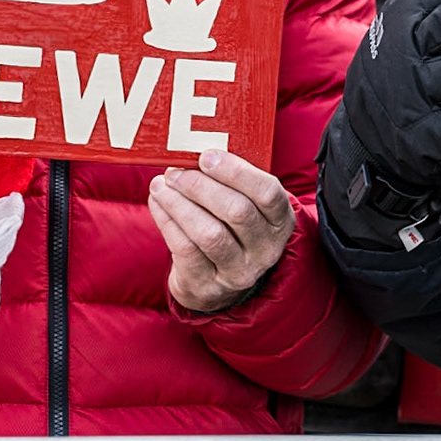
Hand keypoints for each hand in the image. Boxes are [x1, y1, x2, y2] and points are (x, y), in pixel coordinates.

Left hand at [146, 150, 294, 312]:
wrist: (219, 283)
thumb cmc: (231, 229)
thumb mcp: (246, 205)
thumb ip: (231, 182)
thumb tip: (193, 154)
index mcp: (281, 221)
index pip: (267, 192)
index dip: (236, 172)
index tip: (206, 156)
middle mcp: (266, 249)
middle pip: (236, 212)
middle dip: (201, 186)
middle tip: (176, 171)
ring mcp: (239, 272)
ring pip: (209, 234)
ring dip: (180, 204)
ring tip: (162, 185)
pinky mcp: (209, 286)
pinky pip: (185, 250)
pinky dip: (168, 222)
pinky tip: (159, 204)